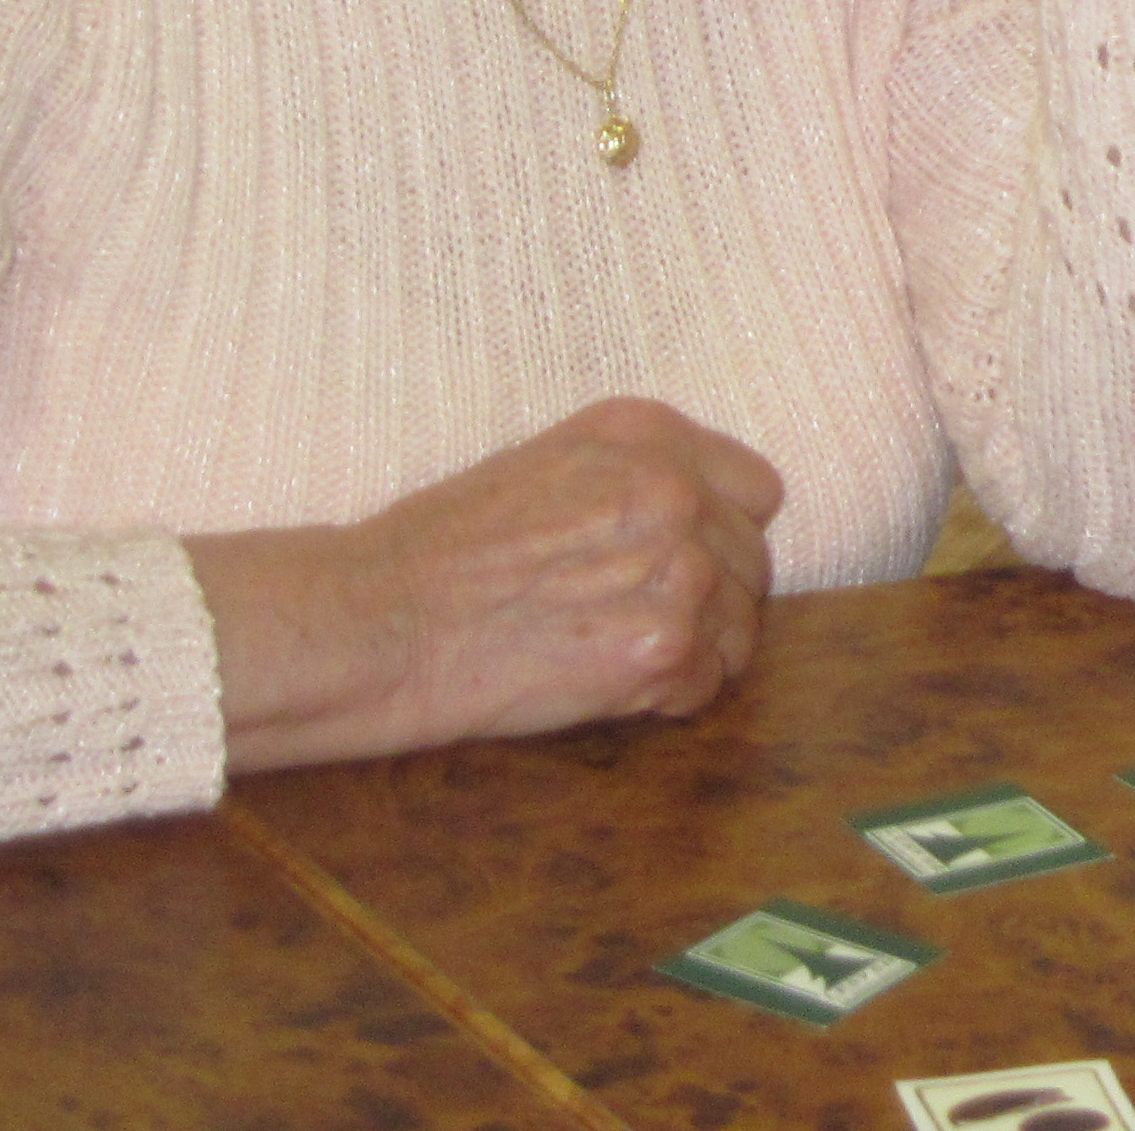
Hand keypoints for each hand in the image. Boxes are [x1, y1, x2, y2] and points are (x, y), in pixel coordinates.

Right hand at [193, 397, 784, 773]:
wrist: (378, 621)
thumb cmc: (439, 547)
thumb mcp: (549, 461)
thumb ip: (635, 475)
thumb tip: (702, 510)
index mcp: (648, 434)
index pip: (756, 489)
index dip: (722, 531)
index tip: (683, 559)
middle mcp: (675, 492)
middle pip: (752, 562)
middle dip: (709, 596)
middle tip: (633, 619)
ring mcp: (676, 570)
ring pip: (739, 628)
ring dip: (691, 651)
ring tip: (612, 654)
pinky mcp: (661, 650)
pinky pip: (707, 687)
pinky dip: (666, 699)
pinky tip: (603, 686)